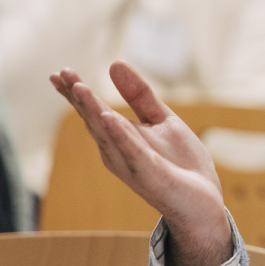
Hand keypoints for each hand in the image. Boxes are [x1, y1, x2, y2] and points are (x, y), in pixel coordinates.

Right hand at [50, 61, 232, 265]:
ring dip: (94, 111)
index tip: (60, 71)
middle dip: (77, 98)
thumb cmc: (181, 164)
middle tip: (60, 74)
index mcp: (119, 137)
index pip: (93, 111)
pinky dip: (121, 136)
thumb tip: (113, 63)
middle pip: (93, 120)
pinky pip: (133, 153)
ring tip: (79, 87)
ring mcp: (132, 164)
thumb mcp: (163, 120)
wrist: (205, 202)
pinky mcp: (151, 175)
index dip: (76, 92)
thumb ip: (139, 95)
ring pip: (108, 134)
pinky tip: (109, 118)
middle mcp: (118, 151)